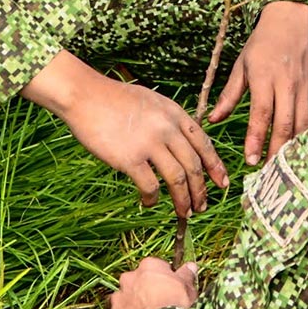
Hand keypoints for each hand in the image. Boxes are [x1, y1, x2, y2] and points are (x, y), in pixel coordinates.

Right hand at [23, 51, 228, 217]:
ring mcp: (150, 144)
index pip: (204, 144)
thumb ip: (169, 121)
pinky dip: (153, 198)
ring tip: (185, 212)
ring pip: (178, 179)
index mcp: (175, 114)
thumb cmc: (115, 99)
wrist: (86, 96)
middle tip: (202, 206)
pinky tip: (149, 202)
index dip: (215, 166)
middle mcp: (167, 128)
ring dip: (183, 200)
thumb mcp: (152, 101)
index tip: (222, 182)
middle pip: (194, 165)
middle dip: (201, 190)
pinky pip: (151, 186)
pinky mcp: (130, 158)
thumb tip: (182, 145)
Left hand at [102, 257, 198, 308]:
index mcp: (148, 267)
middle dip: (138, 294)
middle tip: (152, 307)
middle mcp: (128, 279)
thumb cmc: (179, 304)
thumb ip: (186, 275)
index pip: (151, 267)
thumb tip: (190, 266)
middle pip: (131, 284)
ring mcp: (117, 300)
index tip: (167, 290)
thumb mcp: (188, 288)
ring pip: (117, 302)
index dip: (159, 280)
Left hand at [211, 0, 307, 165]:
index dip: (256, 139)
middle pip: (284, 124)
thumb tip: (212, 120)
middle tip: (268, 172)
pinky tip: (306, 149)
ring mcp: (307, 85)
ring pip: (304, 123)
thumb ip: (229, 95)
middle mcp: (287, 83)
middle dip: (276, 150)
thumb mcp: (241, 65)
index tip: (250, 160)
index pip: (260, 114)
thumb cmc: (263, 43)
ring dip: (295, 147)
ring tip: (285, 166)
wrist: (293, 18)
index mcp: (264, 76)